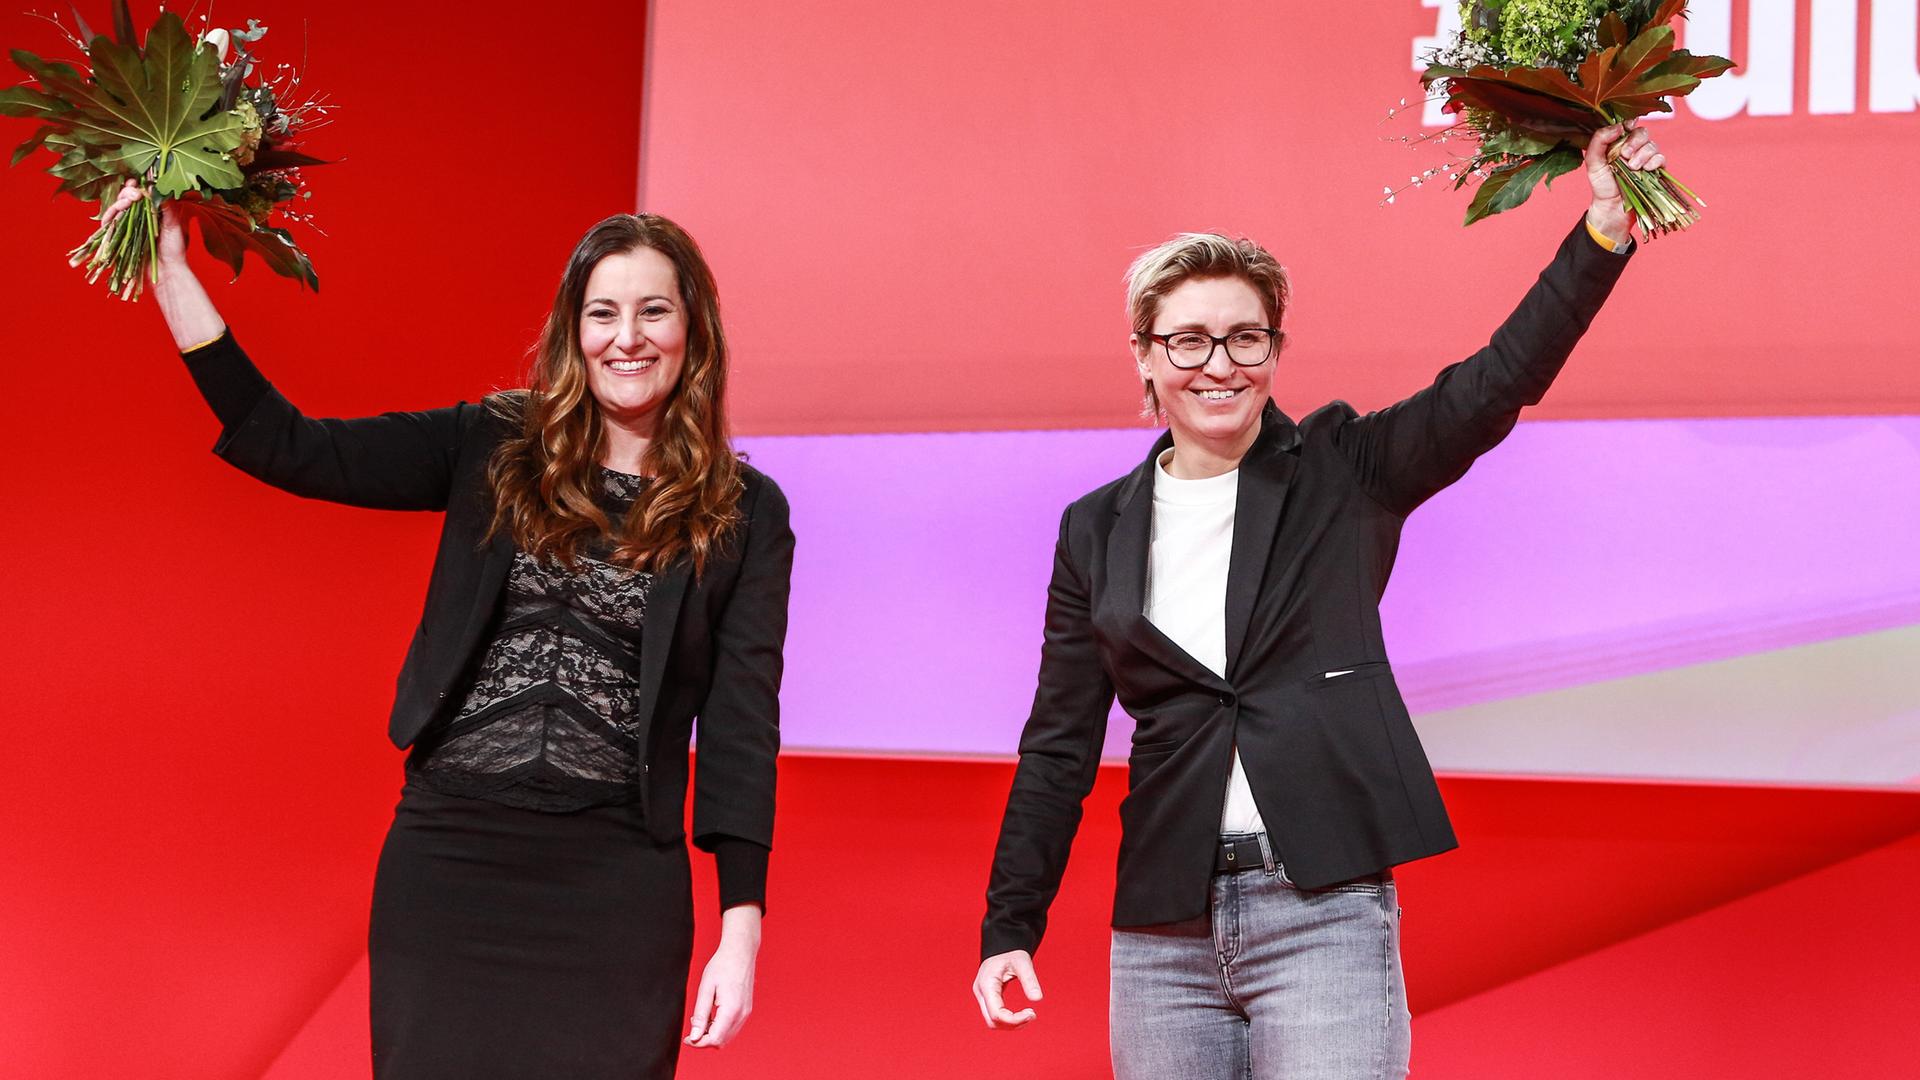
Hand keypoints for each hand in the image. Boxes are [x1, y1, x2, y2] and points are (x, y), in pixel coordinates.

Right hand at [99, 178, 188, 268]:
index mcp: (147, 214)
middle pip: (123, 200)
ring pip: (114, 209)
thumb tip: (156, 187)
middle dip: (127, 192)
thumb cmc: (174, 250)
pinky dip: (110, 214)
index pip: (136, 196)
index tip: (138, 182)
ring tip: (129, 200)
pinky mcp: (116, 239)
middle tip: (135, 193)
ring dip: (119, 201)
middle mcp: (134, 220)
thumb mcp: (174, 224)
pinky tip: (120, 208)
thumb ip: (166, 205)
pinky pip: (107, 224)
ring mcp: (124, 229)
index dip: (134, 187)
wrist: (168, 272)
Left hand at [685, 905, 759, 1048]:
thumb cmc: (722, 966)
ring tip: (701, 1019)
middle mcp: (742, 1014)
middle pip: (722, 1041)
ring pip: (728, 1036)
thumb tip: (695, 1036)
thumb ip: (701, 1015)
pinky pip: (733, 1028)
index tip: (686, 1038)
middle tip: (692, 1028)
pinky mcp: (746, 1009)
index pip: (714, 1039)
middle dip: (705, 1040)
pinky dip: (721, 1028)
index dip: (698, 1042)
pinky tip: (712, 1016)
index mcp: (731, 1010)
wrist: (740, 952)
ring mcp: (746, 1012)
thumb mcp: (706, 989)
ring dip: (713, 1034)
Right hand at [972, 950, 1042, 1029]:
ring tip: (1029, 1015)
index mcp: (987, 984)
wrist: (1002, 947)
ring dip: (1011, 1024)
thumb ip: (1029, 980)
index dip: (1014, 1020)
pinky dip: (1008, 1020)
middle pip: (992, 1021)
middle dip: (1013, 1024)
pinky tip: (1021, 1015)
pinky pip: (994, 1016)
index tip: (1032, 1013)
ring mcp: (982, 996)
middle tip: (1032, 1015)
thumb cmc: (1011, 953)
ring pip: (992, 1022)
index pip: (996, 1014)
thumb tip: (1038, 998)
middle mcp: (980, 993)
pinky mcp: (987, 998)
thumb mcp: (1023, 963)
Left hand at [1584, 123, 1662, 245]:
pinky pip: (1661, 158)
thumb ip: (1599, 140)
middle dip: (1635, 141)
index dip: (1629, 124)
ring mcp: (1645, 158)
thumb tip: (1618, 126)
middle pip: (1642, 132)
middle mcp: (1633, 147)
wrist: (1612, 206)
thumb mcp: (1592, 161)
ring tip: (1632, 168)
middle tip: (1625, 155)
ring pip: (1652, 145)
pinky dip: (1654, 162)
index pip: (1628, 124)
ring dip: (1642, 155)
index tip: (1624, 131)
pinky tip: (1645, 170)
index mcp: (1618, 142)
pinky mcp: (1655, 169)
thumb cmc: (1601, 184)